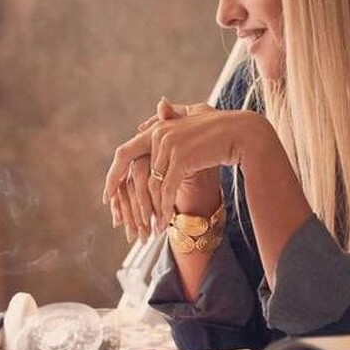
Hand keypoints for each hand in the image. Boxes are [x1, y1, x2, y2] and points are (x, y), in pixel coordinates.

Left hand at [103, 99, 266, 240]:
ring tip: (153, 227)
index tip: (108, 194)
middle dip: (126, 198)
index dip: (113, 174)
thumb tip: (144, 122)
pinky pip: (168, 188)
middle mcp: (159, 135)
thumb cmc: (218, 128)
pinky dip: (165, 207)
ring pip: (153, 185)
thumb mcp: (190, 122)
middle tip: (122, 219)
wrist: (242, 133)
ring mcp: (169, 146)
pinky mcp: (182, 158)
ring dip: (153, 209)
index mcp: (157, 129)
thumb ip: (168, 121)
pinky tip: (165, 221)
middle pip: (135, 172)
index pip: (124, 152)